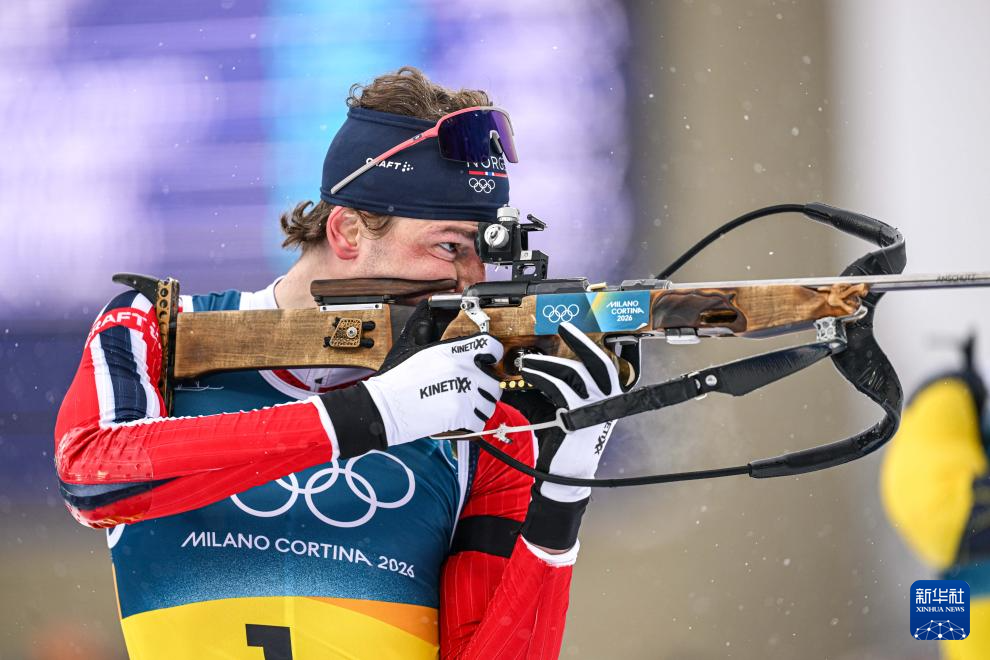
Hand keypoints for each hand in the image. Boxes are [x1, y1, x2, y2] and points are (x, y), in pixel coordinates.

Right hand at [365, 332, 503, 444]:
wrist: (387, 406)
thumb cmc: (401, 381)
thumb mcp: (424, 353)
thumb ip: (450, 351)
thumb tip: (466, 352)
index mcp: (455, 352)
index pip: (491, 346)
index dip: (493, 355)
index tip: (490, 363)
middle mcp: (464, 370)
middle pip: (493, 381)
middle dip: (486, 389)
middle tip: (472, 393)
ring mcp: (465, 392)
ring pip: (489, 404)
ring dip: (480, 407)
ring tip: (463, 407)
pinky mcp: (462, 414)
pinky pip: (480, 421)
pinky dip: (472, 424)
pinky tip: (459, 419)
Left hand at [517, 322, 621, 549]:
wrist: (565, 474)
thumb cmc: (564, 441)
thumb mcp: (567, 410)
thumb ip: (559, 388)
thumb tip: (538, 365)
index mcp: (611, 399)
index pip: (605, 365)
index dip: (589, 345)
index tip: (572, 330)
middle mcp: (608, 402)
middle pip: (597, 362)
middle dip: (579, 341)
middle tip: (562, 327)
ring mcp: (595, 409)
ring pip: (572, 372)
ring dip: (547, 362)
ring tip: (528, 362)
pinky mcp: (576, 416)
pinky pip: (557, 387)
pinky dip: (541, 377)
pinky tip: (529, 374)